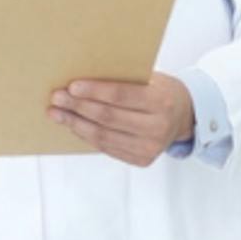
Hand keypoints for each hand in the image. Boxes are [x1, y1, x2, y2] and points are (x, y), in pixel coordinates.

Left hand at [50, 75, 194, 167]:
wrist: (183, 116)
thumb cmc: (161, 92)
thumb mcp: (150, 79)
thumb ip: (123, 80)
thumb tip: (82, 81)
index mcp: (161, 101)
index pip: (121, 96)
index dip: (94, 91)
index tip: (72, 86)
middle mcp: (157, 127)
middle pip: (108, 117)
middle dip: (78, 107)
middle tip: (57, 98)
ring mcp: (150, 147)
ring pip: (103, 136)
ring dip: (75, 124)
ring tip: (57, 113)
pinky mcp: (141, 160)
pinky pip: (106, 147)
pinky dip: (86, 136)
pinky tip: (73, 125)